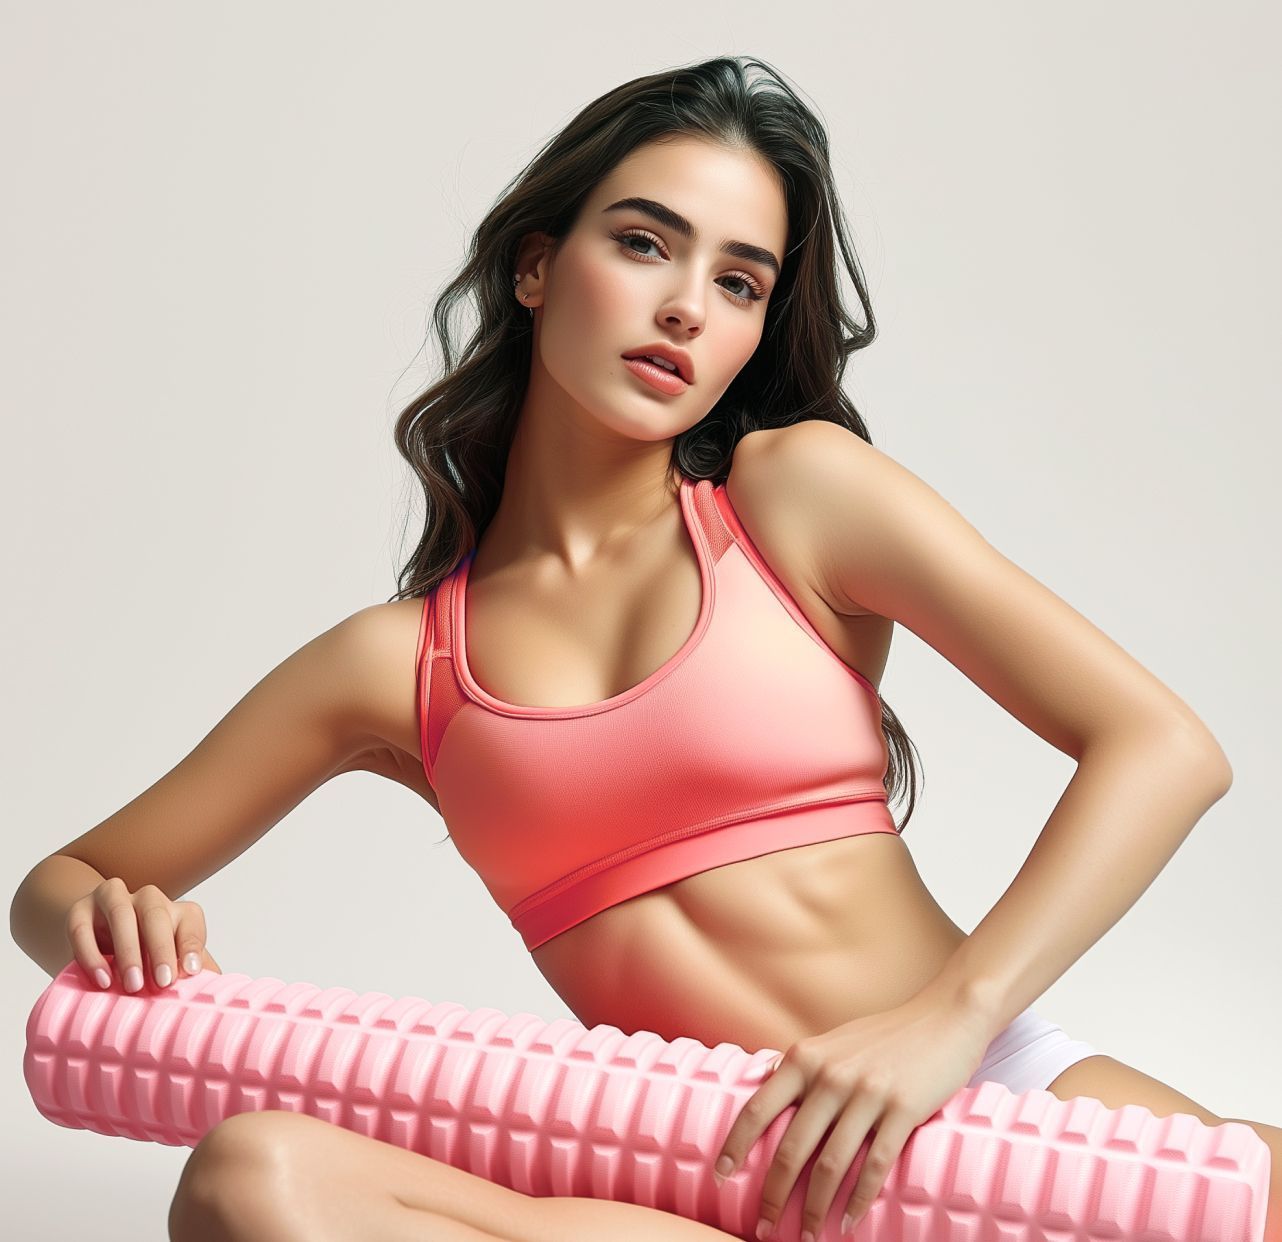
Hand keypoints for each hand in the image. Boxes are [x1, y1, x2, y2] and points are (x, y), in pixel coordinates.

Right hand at [65, 877, 222, 992]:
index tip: (191, 971)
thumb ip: (192, 973)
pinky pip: (82, 928)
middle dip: (161, 948)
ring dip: (128, 950)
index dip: (191, 944)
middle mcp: (147, 899)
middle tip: (162, 983)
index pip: (190, 918)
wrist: (97, 939)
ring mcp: (111, 900)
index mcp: (176, 910)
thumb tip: (215, 994)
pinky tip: (103, 980)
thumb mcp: (170, 963)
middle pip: (156, 912)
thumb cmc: (145, 957)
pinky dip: (91, 955)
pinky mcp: (79, 910)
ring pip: (121, 913)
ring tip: (132, 985)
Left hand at [712, 992, 994, 1239]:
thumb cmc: (884, 1035)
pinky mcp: (904, 1109)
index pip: (758, 1108)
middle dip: (773, 1194)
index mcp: (805, 1058)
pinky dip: (859, 1199)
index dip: (735, 1146)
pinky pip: (875, 1164)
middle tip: (763, 1226)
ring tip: (808, 1235)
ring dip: (815, 1208)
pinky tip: (848, 1221)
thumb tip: (764, 1080)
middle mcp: (831, 1075)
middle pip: (791, 1147)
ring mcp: (868, 1093)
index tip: (721, 1177)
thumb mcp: (832, 1042)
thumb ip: (803, 1066)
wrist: (944, 1017)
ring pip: (830, 1164)